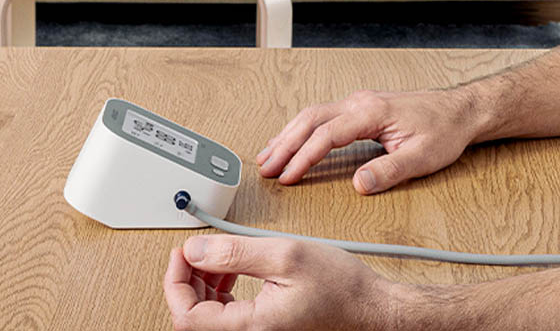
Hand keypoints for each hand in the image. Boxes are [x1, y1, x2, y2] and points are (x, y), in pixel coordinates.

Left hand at [163, 234, 395, 330]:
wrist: (370, 309)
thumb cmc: (341, 287)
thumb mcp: (287, 255)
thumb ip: (236, 252)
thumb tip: (196, 250)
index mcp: (251, 327)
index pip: (187, 316)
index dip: (175, 281)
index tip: (181, 252)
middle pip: (193, 318)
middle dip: (188, 280)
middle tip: (195, 250)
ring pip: (208, 317)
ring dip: (204, 285)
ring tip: (215, 257)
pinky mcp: (265, 330)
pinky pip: (227, 317)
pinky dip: (222, 292)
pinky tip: (233, 271)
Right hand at [257, 88, 477, 192]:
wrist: (459, 111)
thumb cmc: (444, 130)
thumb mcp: (422, 157)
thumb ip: (389, 171)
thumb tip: (359, 184)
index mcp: (372, 112)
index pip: (327, 134)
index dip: (304, 157)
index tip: (288, 176)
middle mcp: (361, 102)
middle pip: (311, 120)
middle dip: (284, 144)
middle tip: (264, 168)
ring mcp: (360, 102)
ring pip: (313, 114)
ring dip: (288, 135)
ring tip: (267, 157)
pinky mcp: (361, 107)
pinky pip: (323, 115)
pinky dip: (302, 129)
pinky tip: (292, 141)